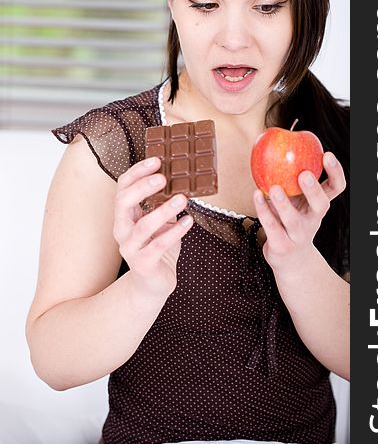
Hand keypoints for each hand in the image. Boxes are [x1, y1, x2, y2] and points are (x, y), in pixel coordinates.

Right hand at [113, 157, 192, 297]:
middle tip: (163, 177)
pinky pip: (158, 246)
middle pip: (123, 202)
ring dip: (163, 211)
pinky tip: (188, 222)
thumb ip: (164, 203)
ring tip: (182, 199)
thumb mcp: (161, 221)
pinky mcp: (143, 264)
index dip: (137, 172)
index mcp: (125, 215)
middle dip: (142, 187)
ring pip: (142, 226)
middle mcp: (122, 229)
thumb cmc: (158, 247)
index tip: (156, 160)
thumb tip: (183, 178)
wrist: (153, 284)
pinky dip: (174, 232)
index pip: (123, 187)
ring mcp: (130, 248)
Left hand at [253, 152, 345, 270]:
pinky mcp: (282, 245)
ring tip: (274, 187)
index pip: (336, 188)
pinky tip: (256, 194)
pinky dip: (263, 210)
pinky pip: (272, 227)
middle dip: (314, 190)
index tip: (327, 155)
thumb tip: (274, 140)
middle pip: (321, 205)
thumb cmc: (291, 221)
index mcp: (319, 206)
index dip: (335, 172)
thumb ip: (290, 178)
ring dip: (283, 203)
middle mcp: (313, 220)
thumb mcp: (297, 201)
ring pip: (293, 219)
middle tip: (304, 174)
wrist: (290, 261)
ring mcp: (298, 235)